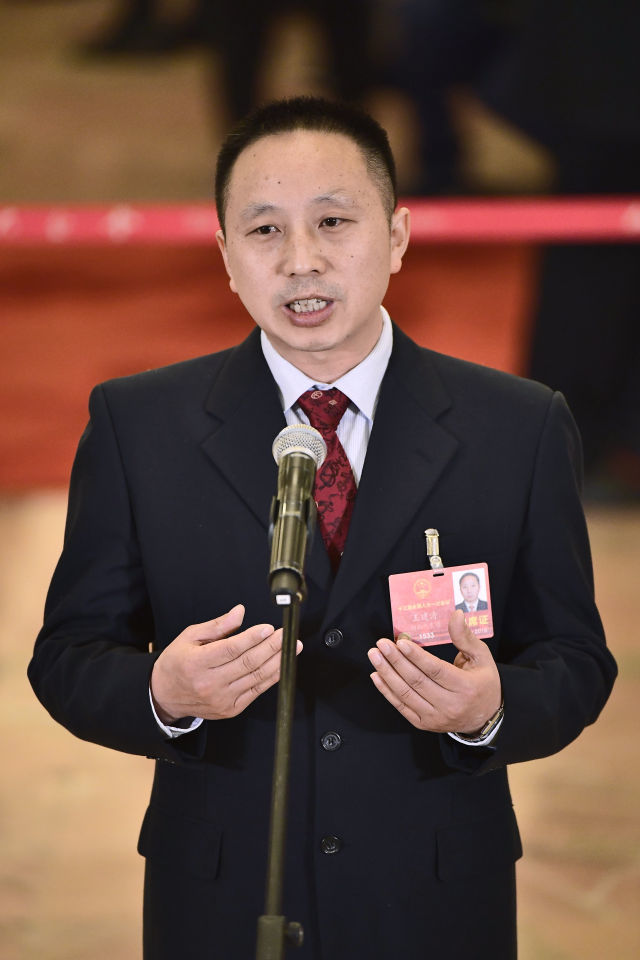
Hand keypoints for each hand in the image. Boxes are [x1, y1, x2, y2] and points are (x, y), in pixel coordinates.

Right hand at [150, 604, 298, 722]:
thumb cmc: (178, 662)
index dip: (252, 638)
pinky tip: (281, 665)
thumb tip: (239, 612)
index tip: (268, 628)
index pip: (230, 649)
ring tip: (292, 648)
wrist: (165, 695)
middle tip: (286, 635)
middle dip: (271, 647)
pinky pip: (256, 691)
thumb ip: (217, 626)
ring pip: (256, 678)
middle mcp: (209, 683)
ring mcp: (221, 699)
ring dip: (277, 661)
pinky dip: (271, 677)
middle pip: (247, 663)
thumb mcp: (189, 637)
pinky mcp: (230, 709)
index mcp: (196, 663)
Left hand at [367, 610, 500, 733]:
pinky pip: (402, 707)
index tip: (401, 642)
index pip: (436, 670)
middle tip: (382, 645)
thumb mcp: (482, 657)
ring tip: (375, 656)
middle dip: (396, 661)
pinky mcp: (424, 724)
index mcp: (466, 687)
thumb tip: (455, 615)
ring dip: (387, 674)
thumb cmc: (483, 683)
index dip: (416, 656)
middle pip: (417, 681)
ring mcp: (436, 717)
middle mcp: (450, 705)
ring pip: (406, 694)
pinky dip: (387, 691)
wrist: (485, 718)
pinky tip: (376, 676)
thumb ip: (466, 637)